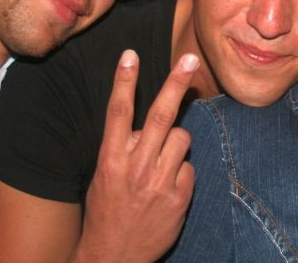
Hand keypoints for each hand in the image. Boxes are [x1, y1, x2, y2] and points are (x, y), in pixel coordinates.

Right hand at [71, 50, 198, 262]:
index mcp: (111, 160)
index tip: (129, 54)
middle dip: (176, 82)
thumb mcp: (105, 176)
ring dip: (177, 143)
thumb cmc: (108, 211)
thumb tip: (149, 123)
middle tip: (191, 58)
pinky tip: (168, 190)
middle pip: (160, 115)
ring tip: (162, 164)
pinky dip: (181, 173)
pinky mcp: (179, 198)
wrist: (113, 258)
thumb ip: (125, 148)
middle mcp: (135, 168)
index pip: (118, 112)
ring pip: (182, 138)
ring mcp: (158, 183)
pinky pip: (189, 168)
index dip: (124, 81)